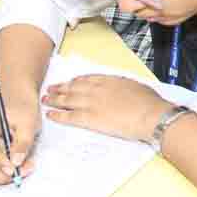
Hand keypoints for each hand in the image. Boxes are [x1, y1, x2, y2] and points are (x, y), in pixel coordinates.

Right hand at [0, 101, 40, 184]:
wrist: (19, 111)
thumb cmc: (22, 114)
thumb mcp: (28, 124)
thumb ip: (23, 143)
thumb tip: (15, 163)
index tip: (13, 169)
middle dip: (0, 174)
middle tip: (22, 173)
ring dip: (2, 176)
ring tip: (23, 169)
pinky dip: (1, 174)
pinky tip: (16, 166)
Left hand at [43, 74, 170, 141]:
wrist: (150, 114)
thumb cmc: (149, 102)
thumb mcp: (136, 86)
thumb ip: (123, 86)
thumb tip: (121, 89)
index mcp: (109, 80)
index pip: (87, 78)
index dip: (76, 80)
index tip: (69, 81)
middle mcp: (97, 89)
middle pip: (74, 87)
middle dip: (60, 88)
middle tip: (50, 89)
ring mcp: (92, 103)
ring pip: (68, 100)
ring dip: (55, 99)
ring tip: (46, 100)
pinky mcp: (90, 118)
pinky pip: (69, 116)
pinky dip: (58, 115)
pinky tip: (50, 115)